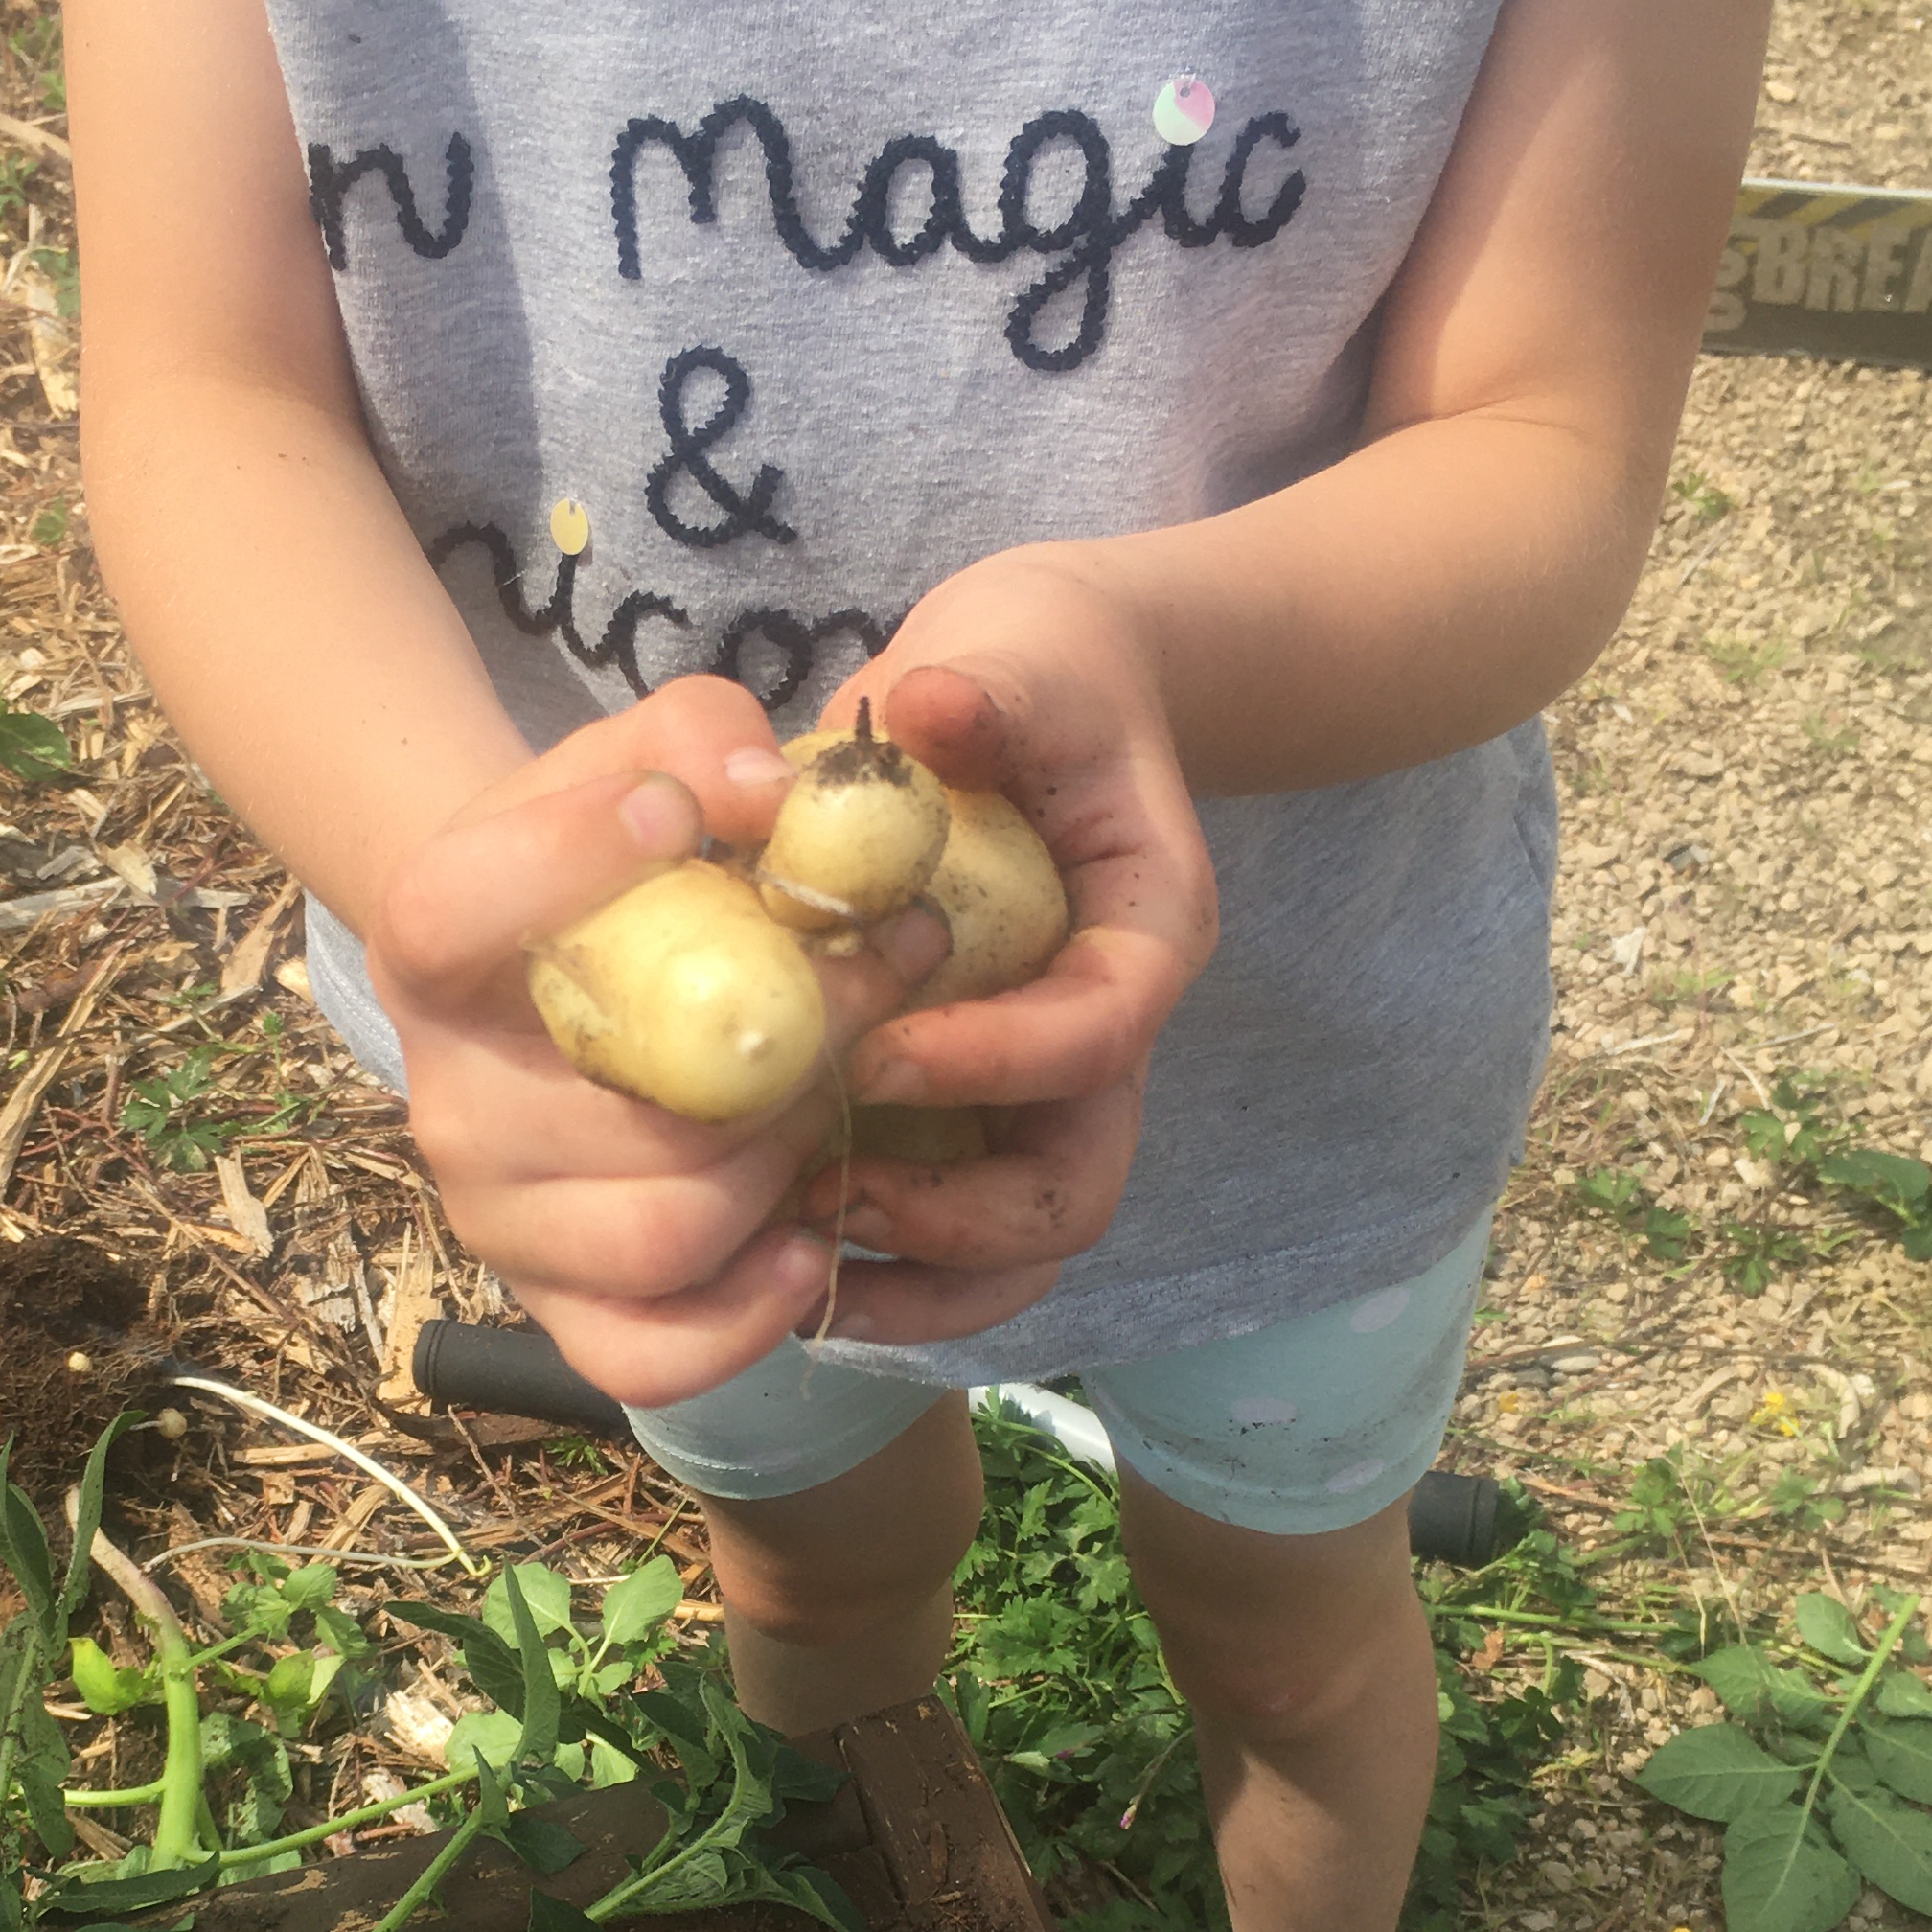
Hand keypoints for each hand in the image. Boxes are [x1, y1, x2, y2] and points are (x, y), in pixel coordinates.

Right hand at [370, 677, 941, 1403]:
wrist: (564, 985)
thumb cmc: (622, 870)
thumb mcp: (643, 767)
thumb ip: (696, 737)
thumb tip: (768, 792)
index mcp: (431, 951)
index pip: (454, 909)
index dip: (568, 863)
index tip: (682, 818)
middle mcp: (446, 1099)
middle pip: (615, 1104)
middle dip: (785, 1046)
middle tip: (879, 983)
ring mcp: (500, 1218)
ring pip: (660, 1233)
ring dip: (786, 1166)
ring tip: (841, 1098)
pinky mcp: (561, 1310)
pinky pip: (651, 1355)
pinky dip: (748, 1313)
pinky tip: (809, 1238)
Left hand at [793, 549, 1216, 1343]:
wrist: (1039, 698)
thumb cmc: (1032, 676)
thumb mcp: (1016, 653)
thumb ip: (985, 687)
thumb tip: (931, 704)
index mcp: (1147, 932)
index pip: (1100, 1032)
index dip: (996, 1060)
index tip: (873, 1051)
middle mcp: (1109, 1034)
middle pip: (1077, 1184)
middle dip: (956, 1213)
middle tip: (826, 1188)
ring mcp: (1046, 1091)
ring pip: (1025, 1248)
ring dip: (919, 1278)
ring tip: (794, 1255)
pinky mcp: (981, 1113)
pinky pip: (962, 1243)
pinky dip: (891, 1273)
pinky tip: (784, 1258)